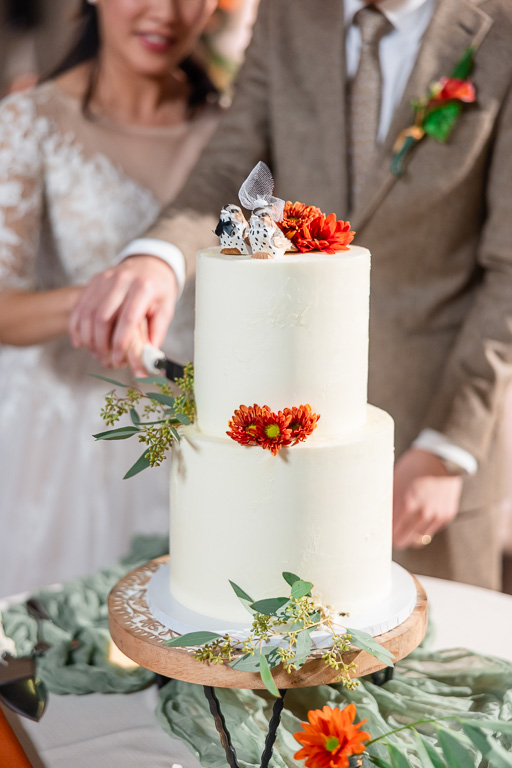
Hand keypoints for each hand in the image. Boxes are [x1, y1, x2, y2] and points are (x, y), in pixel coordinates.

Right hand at [69, 255, 176, 369]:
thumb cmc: (158, 289)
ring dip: (88, 338)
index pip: (128, 319)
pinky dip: (76, 326)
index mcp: (143, 288)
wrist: (149, 262)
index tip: (118, 359)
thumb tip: (149, 357)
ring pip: (88, 313)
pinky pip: (80, 306)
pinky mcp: (94, 281)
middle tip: (105, 360)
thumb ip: (157, 332)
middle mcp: (121, 281)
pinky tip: (80, 342)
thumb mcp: (166, 308)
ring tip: (95, 353)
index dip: (121, 342)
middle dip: (101, 344)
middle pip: (102, 317)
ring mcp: (104, 279)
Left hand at [393, 449, 462, 549]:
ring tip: (407, 522)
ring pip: (419, 540)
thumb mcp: (395, 480)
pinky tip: (422, 512)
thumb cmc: (413, 466)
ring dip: (412, 533)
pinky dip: (425, 526)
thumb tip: (377, 518)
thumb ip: (389, 502)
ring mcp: (437, 515)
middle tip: (393, 529)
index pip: (392, 534)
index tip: (383, 530)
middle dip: (397, 536)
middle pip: (404, 541)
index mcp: (407, 504)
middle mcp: (423, 513)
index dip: (386, 533)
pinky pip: (432, 530)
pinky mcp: (447, 515)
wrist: (441, 457)